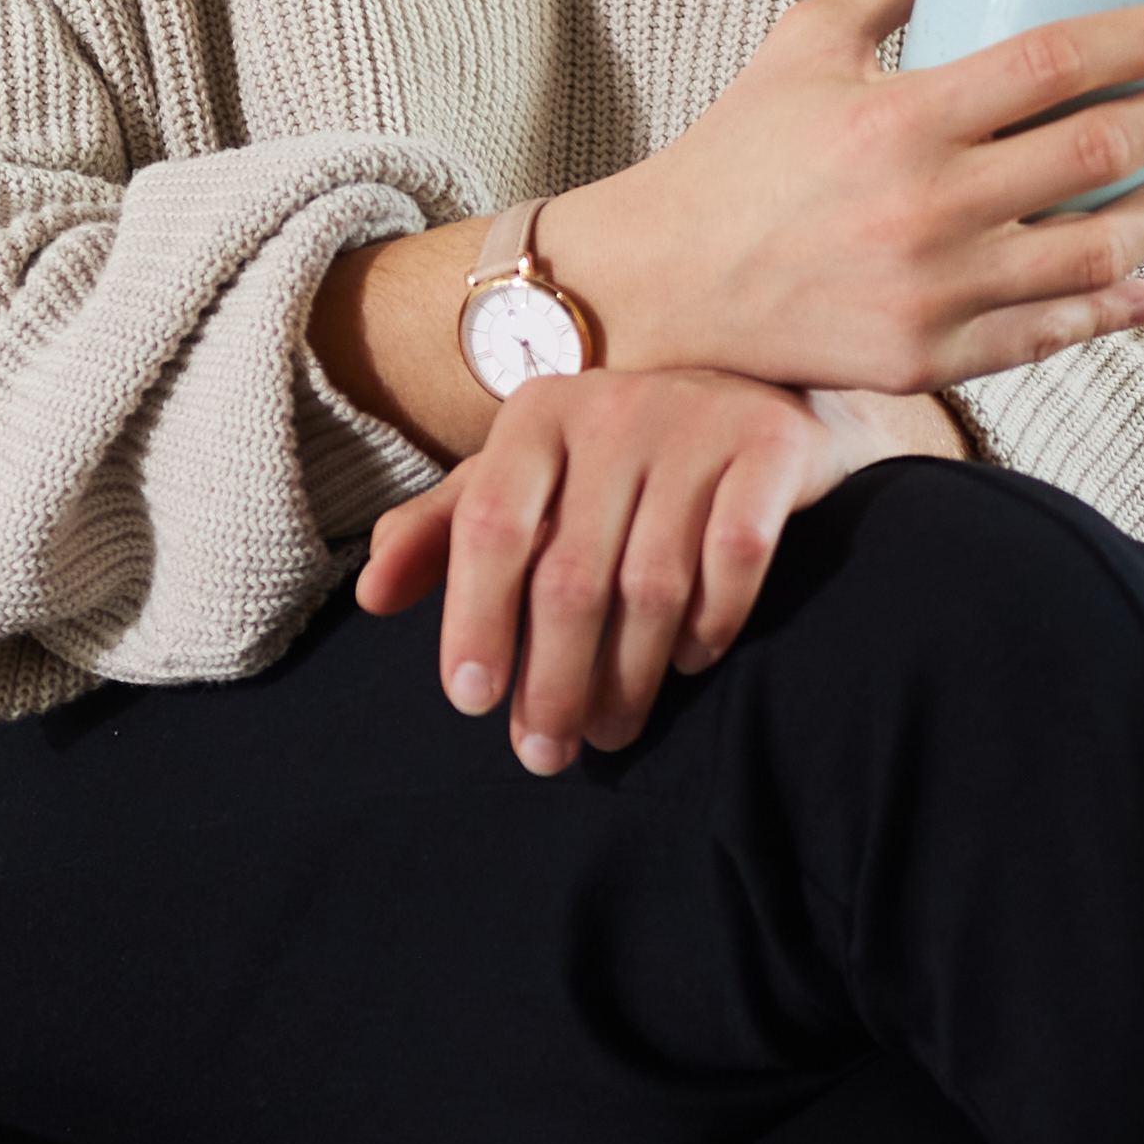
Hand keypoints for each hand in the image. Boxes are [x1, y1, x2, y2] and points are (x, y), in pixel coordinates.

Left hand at [352, 372, 920, 771]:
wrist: (760, 391)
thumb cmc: (617, 455)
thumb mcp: (526, 477)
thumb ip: (445, 530)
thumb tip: (371, 595)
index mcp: (538, 417)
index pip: (490, 526)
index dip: (474, 618)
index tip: (471, 702)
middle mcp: (613, 409)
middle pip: (571, 576)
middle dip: (554, 680)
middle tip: (546, 753)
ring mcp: (697, 424)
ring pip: (653, 583)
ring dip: (630, 677)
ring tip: (613, 730)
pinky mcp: (772, 447)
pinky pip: (736, 556)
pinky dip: (713, 621)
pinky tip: (692, 659)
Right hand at [550, 0, 1143, 398]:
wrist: (663, 287)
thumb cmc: (737, 150)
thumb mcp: (803, 41)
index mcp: (899, 119)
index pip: (1056, 65)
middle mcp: (926, 209)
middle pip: (1101, 156)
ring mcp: (933, 293)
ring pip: (1097, 255)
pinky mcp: (928, 359)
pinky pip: (1049, 334)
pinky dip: (1114, 309)